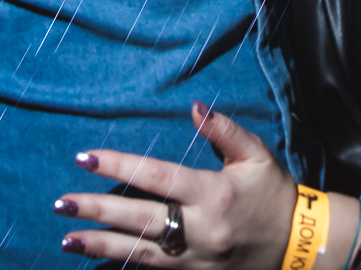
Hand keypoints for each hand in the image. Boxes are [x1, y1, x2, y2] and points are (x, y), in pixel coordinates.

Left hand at [57, 103, 296, 268]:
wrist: (300, 248)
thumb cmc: (274, 194)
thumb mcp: (256, 156)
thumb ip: (224, 131)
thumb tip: (194, 106)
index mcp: (214, 194)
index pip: (157, 177)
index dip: (119, 166)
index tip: (85, 158)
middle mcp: (201, 229)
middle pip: (140, 219)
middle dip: (97, 211)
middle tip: (61, 204)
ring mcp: (196, 260)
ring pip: (140, 254)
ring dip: (100, 246)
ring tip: (66, 239)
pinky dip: (124, 268)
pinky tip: (97, 264)